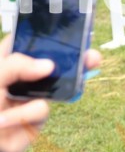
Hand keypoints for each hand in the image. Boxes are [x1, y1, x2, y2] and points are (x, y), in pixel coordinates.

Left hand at [0, 36, 101, 151]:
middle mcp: (17, 78)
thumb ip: (17, 65)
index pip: (22, 43)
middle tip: (89, 54)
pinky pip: (42, 109)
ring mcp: (28, 96)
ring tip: (76, 72)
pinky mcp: (35, 117)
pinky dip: (26, 114)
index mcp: (4, 64)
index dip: (41, 36)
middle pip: (48, 62)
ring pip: (54, 85)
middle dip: (70, 57)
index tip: (63, 30)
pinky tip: (9, 120)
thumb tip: (49, 65)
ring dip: (58, 84)